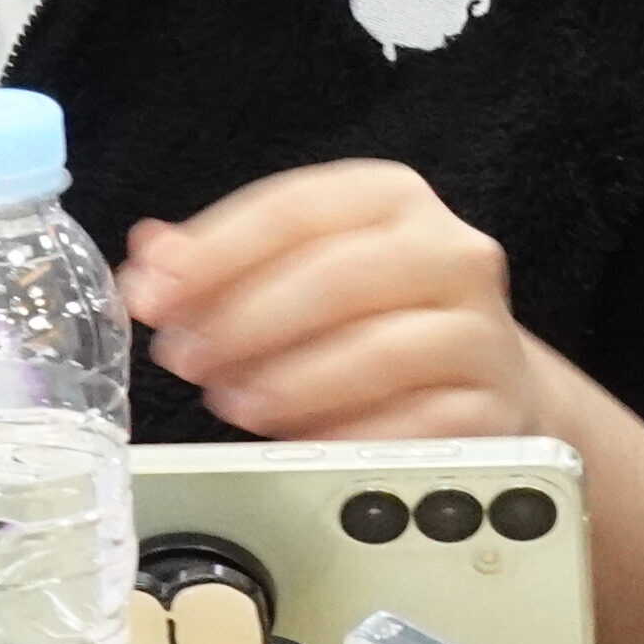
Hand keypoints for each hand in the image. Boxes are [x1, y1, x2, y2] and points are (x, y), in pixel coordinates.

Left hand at [120, 161, 545, 438]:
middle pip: (339, 275)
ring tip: (234, 405)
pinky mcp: (492, 404)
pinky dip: (350, 436)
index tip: (153, 293)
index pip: (295, 208)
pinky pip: (417, 424)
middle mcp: (449, 251)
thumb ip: (225, 261)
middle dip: (246, 320)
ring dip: (292, 382)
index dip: (213, 252)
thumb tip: (150, 255)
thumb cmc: (379, 315)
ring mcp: (480, 329)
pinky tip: (301, 444)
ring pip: (380, 351)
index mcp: (392, 199)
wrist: (485, 376)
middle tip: (187, 359)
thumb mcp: (303, 268)